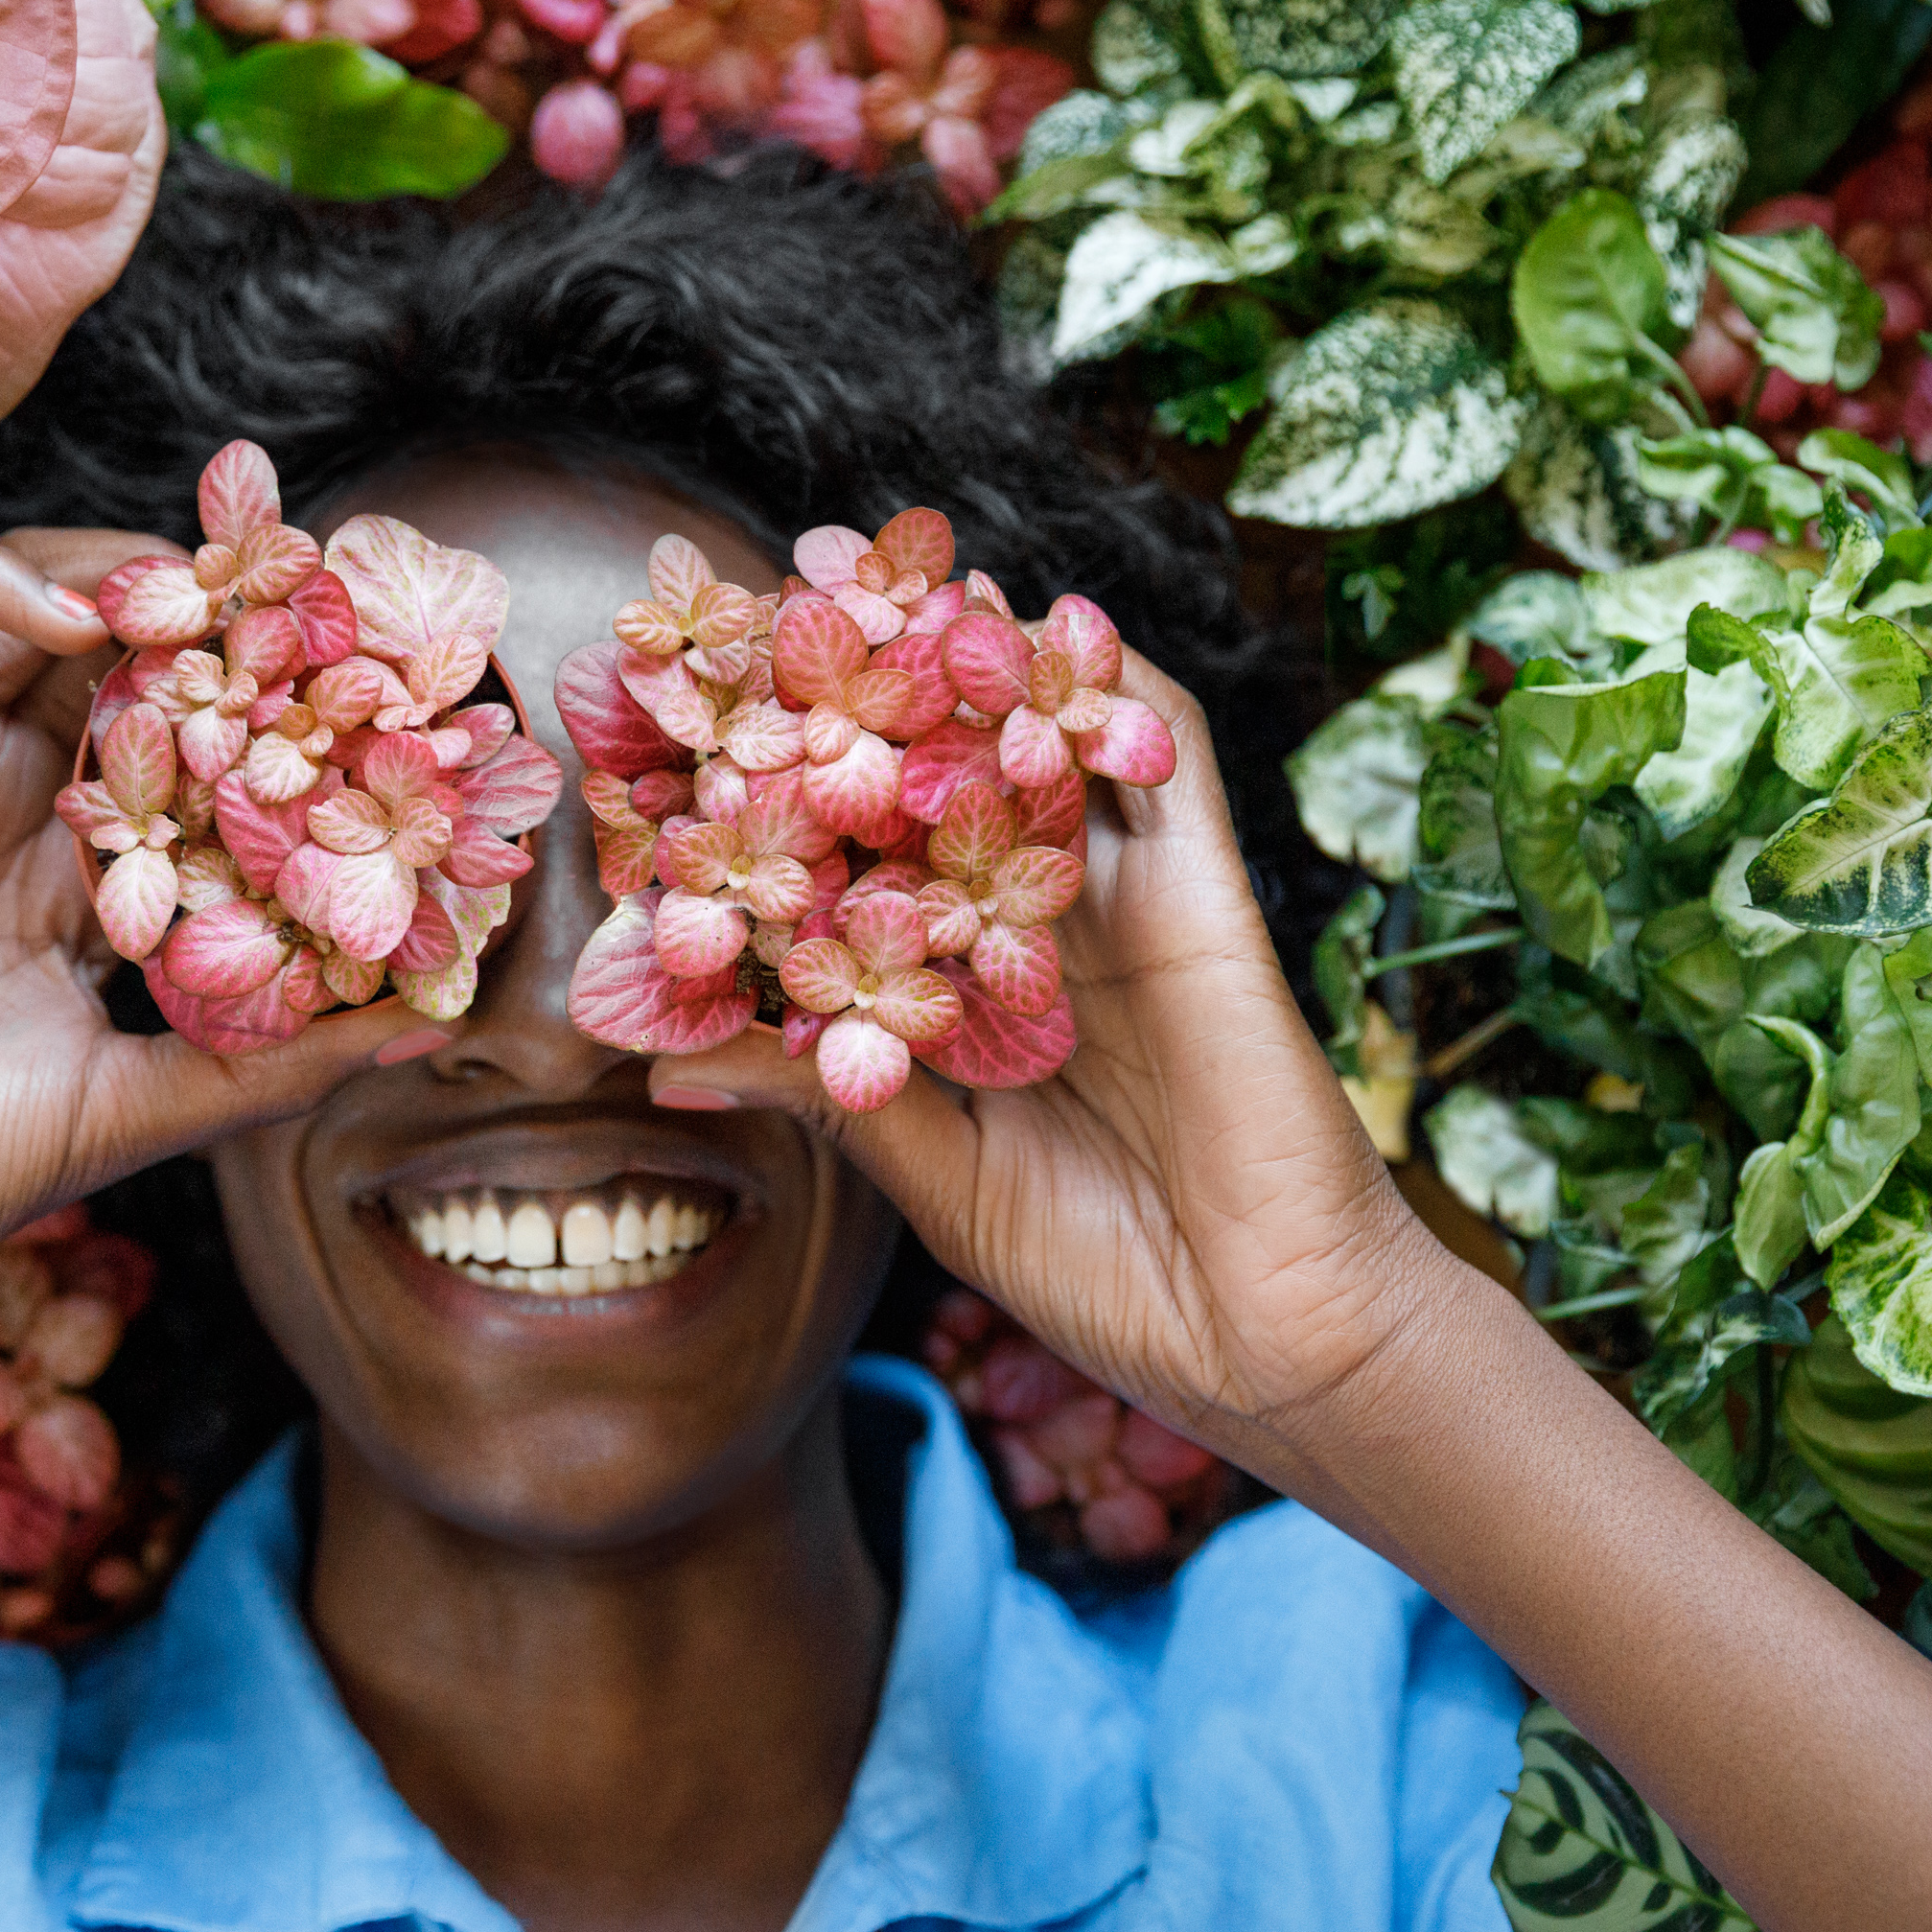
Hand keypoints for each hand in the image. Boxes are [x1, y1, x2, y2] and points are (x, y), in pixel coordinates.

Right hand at [0, 533, 424, 1325]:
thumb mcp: (144, 1106)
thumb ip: (278, 1060)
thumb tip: (434, 1020)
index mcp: (72, 876)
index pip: (186, 745)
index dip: (268, 700)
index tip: (371, 682)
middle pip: (112, 648)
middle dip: (207, 609)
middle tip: (302, 595)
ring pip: (10, 594)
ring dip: (108, 567)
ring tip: (199, 593)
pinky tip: (70, 616)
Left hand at [653, 655, 1474, 1486]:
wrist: (1268, 1342)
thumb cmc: (1114, 1279)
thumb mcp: (932, 1176)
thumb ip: (823, 1093)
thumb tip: (663, 1059)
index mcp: (977, 994)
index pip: (869, 872)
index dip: (789, 804)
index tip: (684, 748)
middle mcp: (1046, 931)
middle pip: (952, 783)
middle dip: (869, 702)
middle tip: (766, 622)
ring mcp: (1127, 905)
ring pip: (1050, 747)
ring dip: (978, 664)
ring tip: (880, 589)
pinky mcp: (1208, 899)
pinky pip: (1167, 763)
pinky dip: (1106, 685)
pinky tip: (1037, 622)